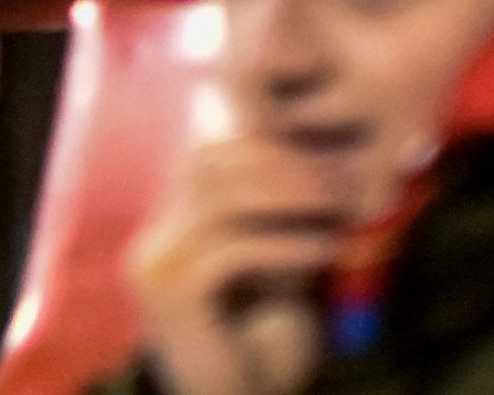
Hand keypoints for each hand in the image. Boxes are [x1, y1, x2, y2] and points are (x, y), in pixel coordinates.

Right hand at [125, 101, 362, 394]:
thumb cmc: (266, 347)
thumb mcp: (274, 270)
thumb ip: (275, 221)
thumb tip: (320, 163)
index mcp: (171, 232)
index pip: (207, 155)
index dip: (266, 147)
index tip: (326, 158)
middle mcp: (154, 244)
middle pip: (210, 166)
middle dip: (281, 163)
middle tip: (338, 181)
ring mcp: (157, 268)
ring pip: (219, 198)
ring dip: (288, 195)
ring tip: (338, 207)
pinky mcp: (173, 296)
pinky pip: (234, 249)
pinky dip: (287, 242)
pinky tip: (329, 248)